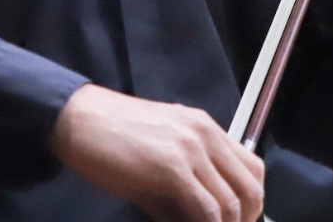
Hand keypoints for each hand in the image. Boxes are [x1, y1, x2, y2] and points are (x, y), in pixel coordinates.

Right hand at [48, 84, 263, 221]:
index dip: (252, 203)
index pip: (253, 167)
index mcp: (206, 128)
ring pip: (232, 201)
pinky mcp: (172, 168)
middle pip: (251, 186)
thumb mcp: (159, 157)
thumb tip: (202, 219)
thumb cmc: (113, 137)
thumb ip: (186, 186)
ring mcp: (191, 149)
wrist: (79, 119)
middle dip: (246, 220)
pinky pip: (206, 208)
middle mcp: (206, 134)